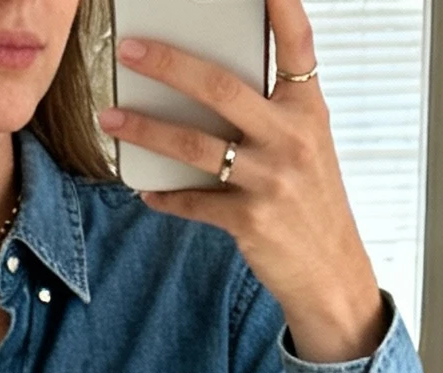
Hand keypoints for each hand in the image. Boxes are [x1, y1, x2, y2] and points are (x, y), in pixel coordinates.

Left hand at [100, 0, 386, 364]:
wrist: (332, 274)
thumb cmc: (312, 202)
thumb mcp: (307, 146)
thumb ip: (270, 112)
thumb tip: (206, 84)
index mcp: (308, 111)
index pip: (297, 44)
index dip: (281, 4)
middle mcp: (292, 139)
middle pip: (220, 87)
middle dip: (168, 64)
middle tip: (129, 50)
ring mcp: (271, 180)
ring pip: (194, 145)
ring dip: (145, 129)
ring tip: (111, 117)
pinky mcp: (250, 221)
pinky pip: (193, 202)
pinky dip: (165, 196)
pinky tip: (145, 191)